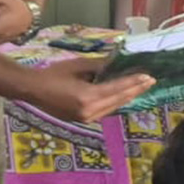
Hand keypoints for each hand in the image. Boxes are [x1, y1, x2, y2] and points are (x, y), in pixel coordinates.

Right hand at [24, 57, 153, 122]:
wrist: (32, 90)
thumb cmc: (53, 74)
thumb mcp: (78, 66)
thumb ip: (100, 66)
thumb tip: (118, 63)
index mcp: (88, 97)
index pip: (118, 89)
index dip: (134, 83)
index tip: (149, 77)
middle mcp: (90, 111)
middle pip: (119, 100)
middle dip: (136, 90)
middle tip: (151, 81)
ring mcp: (87, 118)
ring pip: (114, 107)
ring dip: (128, 97)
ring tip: (141, 87)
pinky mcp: (84, 120)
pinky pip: (106, 111)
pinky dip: (116, 102)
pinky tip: (124, 95)